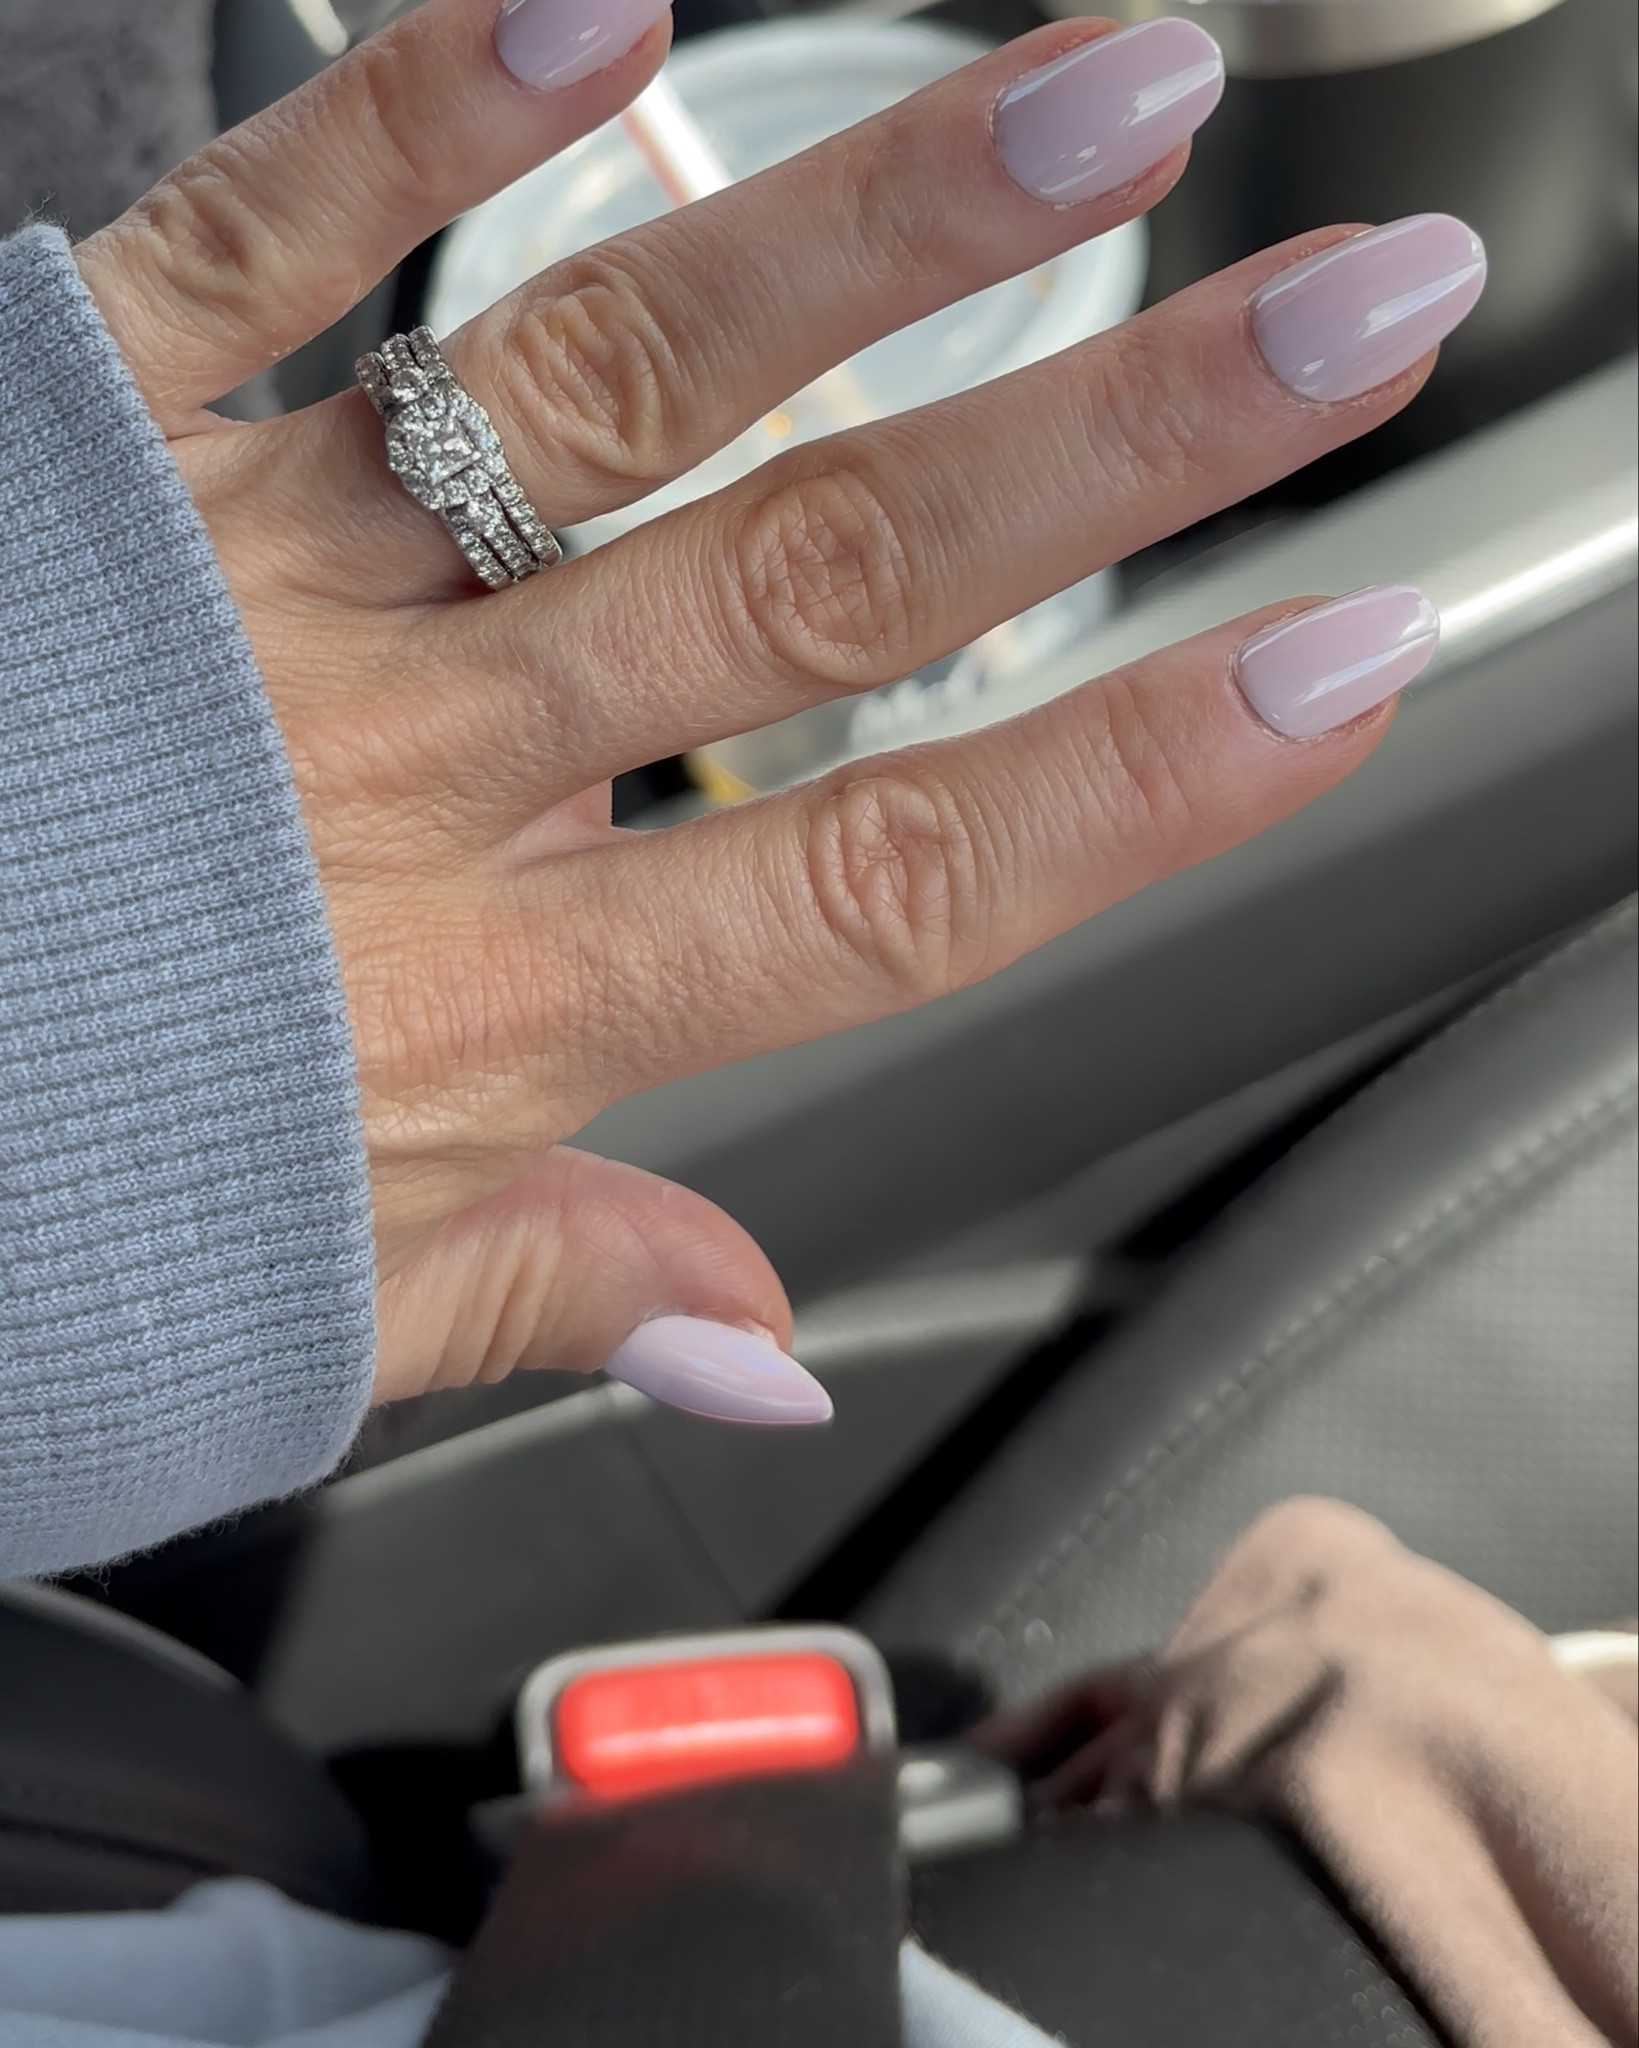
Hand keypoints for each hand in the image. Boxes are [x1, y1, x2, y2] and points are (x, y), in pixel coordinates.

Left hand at [74, 1, 1480, 1415]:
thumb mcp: (284, 1307)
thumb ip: (542, 1290)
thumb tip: (763, 1344)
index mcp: (477, 1003)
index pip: (885, 886)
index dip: (1137, 786)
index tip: (1339, 657)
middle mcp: (410, 775)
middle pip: (825, 594)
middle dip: (1113, 453)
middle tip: (1342, 308)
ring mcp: (262, 588)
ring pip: (621, 394)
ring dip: (876, 239)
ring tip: (1105, 105)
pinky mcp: (88, 440)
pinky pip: (273, 249)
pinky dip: (433, 117)